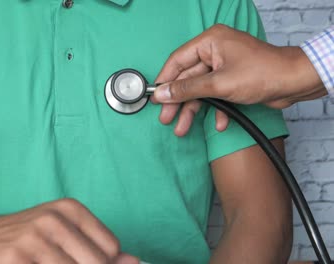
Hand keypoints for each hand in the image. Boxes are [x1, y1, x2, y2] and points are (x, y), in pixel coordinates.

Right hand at [0, 198, 138, 263]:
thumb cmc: (26, 238)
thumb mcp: (62, 234)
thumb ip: (98, 248)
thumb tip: (134, 262)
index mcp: (69, 209)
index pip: (111, 248)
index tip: (82, 261)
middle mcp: (52, 220)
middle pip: (96, 263)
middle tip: (62, 263)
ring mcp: (32, 240)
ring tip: (45, 263)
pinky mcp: (14, 259)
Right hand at [152, 24, 325, 134]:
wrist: (295, 82)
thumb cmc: (262, 74)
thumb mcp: (218, 84)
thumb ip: (187, 89)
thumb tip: (162, 93)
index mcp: (210, 42)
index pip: (177, 61)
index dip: (165, 81)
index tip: (155, 99)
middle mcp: (215, 51)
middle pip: (187, 79)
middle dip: (178, 102)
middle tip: (166, 119)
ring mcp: (224, 66)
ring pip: (200, 90)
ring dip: (194, 110)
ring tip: (182, 129)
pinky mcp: (232, 80)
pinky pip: (216, 95)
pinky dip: (216, 110)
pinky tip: (218, 123)